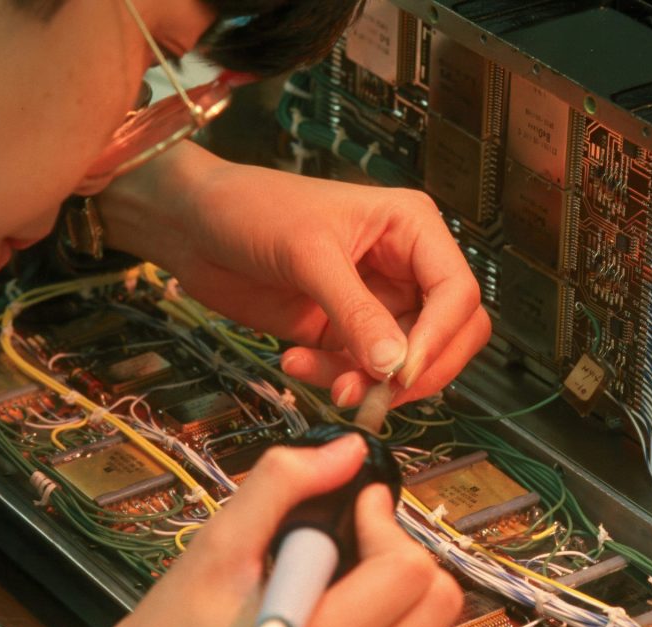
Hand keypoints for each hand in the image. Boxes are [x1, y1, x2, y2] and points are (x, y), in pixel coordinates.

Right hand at [77, 434, 461, 626]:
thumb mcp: (215, 551)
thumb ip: (282, 486)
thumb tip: (348, 450)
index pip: (407, 571)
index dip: (384, 519)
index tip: (354, 501)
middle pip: (434, 598)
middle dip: (397, 549)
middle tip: (346, 536)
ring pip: (421, 624)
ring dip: (390, 583)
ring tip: (328, 573)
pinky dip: (377, 614)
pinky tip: (324, 606)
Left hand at [99, 143, 490, 407]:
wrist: (193, 226)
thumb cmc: (252, 209)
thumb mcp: (309, 255)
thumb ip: (356, 312)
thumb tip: (395, 367)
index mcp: (412, 229)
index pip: (458, 293)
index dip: (440, 337)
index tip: (402, 371)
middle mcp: (405, 267)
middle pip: (451, 334)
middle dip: (417, 370)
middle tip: (377, 392)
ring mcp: (378, 302)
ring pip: (407, 362)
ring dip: (371, 382)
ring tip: (330, 384)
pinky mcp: (347, 331)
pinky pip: (364, 370)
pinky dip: (337, 377)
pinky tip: (297, 361)